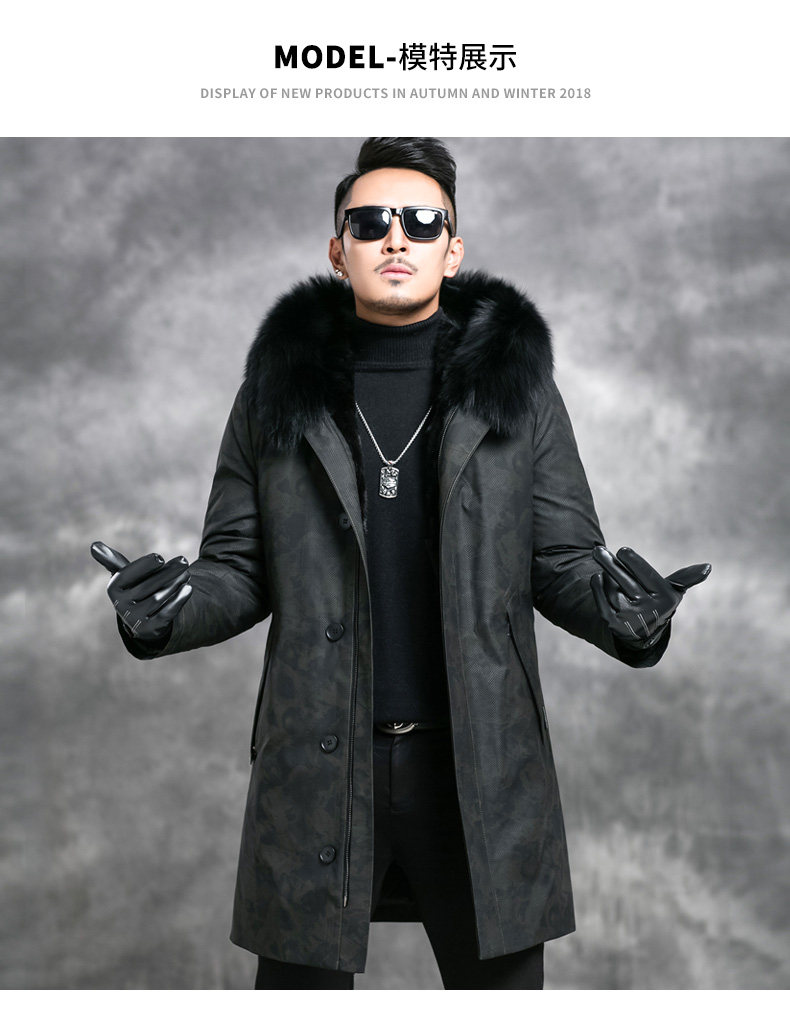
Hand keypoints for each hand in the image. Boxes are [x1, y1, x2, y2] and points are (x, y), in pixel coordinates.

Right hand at [91, 540, 192, 640]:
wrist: (142, 620)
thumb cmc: (135, 589)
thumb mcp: (125, 576)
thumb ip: (113, 560)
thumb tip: (94, 544)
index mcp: (113, 589)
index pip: (127, 575)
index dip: (144, 565)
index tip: (160, 557)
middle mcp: (121, 606)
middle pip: (147, 586)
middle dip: (168, 572)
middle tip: (183, 561)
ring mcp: (135, 619)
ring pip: (159, 598)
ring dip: (175, 583)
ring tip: (187, 572)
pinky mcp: (150, 629)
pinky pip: (167, 613)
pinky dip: (178, 600)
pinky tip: (189, 588)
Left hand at [590, 545, 710, 646]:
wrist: (642, 633)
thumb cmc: (656, 603)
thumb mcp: (672, 592)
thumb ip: (684, 578)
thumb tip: (708, 567)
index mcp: (665, 599)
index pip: (646, 575)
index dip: (633, 561)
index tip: (623, 550)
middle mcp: (649, 611)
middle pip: (625, 580)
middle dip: (610, 563)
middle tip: (598, 550)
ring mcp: (630, 619)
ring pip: (611, 589)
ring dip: (606, 573)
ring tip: (602, 559)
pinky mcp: (613, 624)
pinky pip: (600, 600)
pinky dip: (597, 586)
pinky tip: (597, 575)